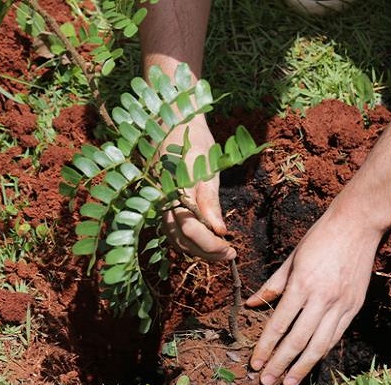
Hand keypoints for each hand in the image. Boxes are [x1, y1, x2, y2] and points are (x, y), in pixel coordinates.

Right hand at [162, 116, 235, 260]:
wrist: (173, 123)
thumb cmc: (193, 141)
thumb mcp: (207, 166)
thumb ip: (209, 200)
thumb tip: (219, 230)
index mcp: (174, 192)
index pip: (191, 230)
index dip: (211, 245)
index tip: (231, 250)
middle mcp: (162, 202)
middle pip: (182, 240)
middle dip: (207, 252)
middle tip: (231, 255)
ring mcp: (159, 205)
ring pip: (176, 239)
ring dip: (198, 250)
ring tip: (221, 251)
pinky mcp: (162, 205)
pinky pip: (173, 231)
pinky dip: (189, 242)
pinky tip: (206, 240)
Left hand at [245, 195, 383, 384]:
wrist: (358, 225)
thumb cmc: (320, 238)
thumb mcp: (291, 258)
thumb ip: (272, 286)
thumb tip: (252, 305)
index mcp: (302, 284)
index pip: (279, 324)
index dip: (266, 347)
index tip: (255, 363)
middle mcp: (322, 298)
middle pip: (298, 341)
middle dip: (280, 364)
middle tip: (266, 382)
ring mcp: (341, 304)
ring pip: (319, 345)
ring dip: (302, 367)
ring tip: (288, 383)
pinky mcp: (354, 306)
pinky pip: (335, 336)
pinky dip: (322, 352)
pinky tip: (310, 363)